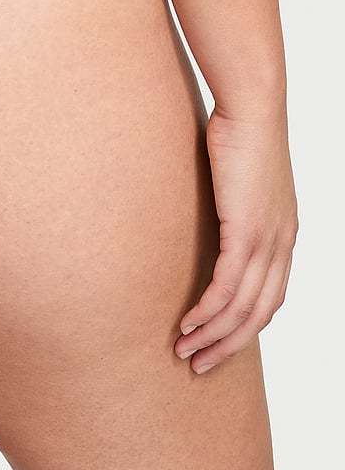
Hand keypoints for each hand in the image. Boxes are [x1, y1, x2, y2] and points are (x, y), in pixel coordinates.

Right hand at [174, 106, 297, 373]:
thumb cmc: (239, 132)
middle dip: (229, 344)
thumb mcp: (238, 178)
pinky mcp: (246, 232)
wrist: (252, 106)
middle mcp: (282, 243)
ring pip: (244, 308)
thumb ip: (230, 203)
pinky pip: (227, 286)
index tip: (217, 342)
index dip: (245, 326)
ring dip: (214, 335)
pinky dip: (209, 312)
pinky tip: (189, 323)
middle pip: (260, 313)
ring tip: (185, 351)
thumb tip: (205, 213)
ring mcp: (267, 240)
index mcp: (284, 233)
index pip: (271, 296)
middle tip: (199, 363)